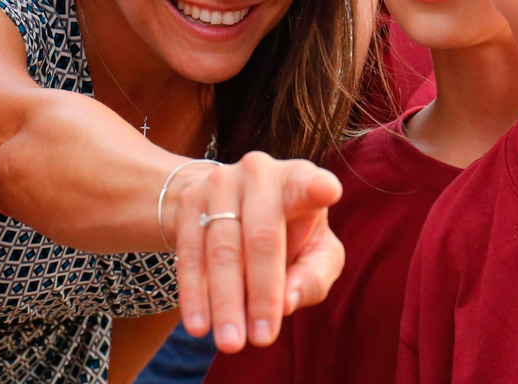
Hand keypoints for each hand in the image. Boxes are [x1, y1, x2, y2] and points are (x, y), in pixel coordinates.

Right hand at [166, 152, 343, 352]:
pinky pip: (189, 255)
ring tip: (231, 343)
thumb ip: (313, 276)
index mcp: (300, 180)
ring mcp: (220, 183)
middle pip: (262, 237)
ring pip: (222, 250)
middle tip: (262, 339)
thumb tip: (285, 304)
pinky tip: (198, 325)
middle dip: (261, 293)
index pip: (309, 184)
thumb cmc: (289, 233)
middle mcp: (260, 174)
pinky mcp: (190, 201)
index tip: (328, 192)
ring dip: (225, 302)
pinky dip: (194, 294)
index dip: (316, 188)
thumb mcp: (316, 251)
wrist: (228, 203)